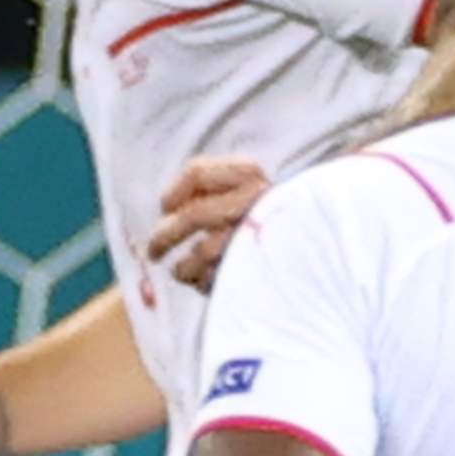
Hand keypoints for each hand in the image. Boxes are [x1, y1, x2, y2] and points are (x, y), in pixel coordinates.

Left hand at [149, 153, 272, 293]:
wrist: (302, 254)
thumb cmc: (255, 220)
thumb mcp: (233, 194)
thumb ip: (201, 195)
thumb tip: (167, 211)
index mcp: (248, 172)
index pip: (195, 174)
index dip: (171, 194)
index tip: (165, 209)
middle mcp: (257, 198)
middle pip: (194, 215)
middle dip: (163, 237)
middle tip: (153, 252)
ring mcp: (260, 233)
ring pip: (204, 251)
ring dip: (182, 268)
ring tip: (180, 272)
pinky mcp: (258, 266)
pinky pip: (215, 278)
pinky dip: (202, 282)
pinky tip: (204, 280)